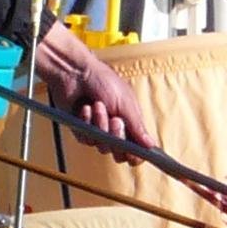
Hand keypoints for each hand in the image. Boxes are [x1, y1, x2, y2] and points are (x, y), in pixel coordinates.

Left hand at [33, 28, 154, 146]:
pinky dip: (86, 122)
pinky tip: (85, 107)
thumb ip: (137, 126)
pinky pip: (86, 139)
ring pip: (102, 147)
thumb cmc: (103, 81)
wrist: (75, 72)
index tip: (133, 151)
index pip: (136, 150)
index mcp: (129, 123)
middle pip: (119, 153)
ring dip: (100, 125)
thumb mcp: (125, 103)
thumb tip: (151, 145)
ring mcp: (97, 132)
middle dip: (117, 137)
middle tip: (115, 120)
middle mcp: (114, 131)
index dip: (135, 155)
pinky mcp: (81, 131)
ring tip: (97, 105)